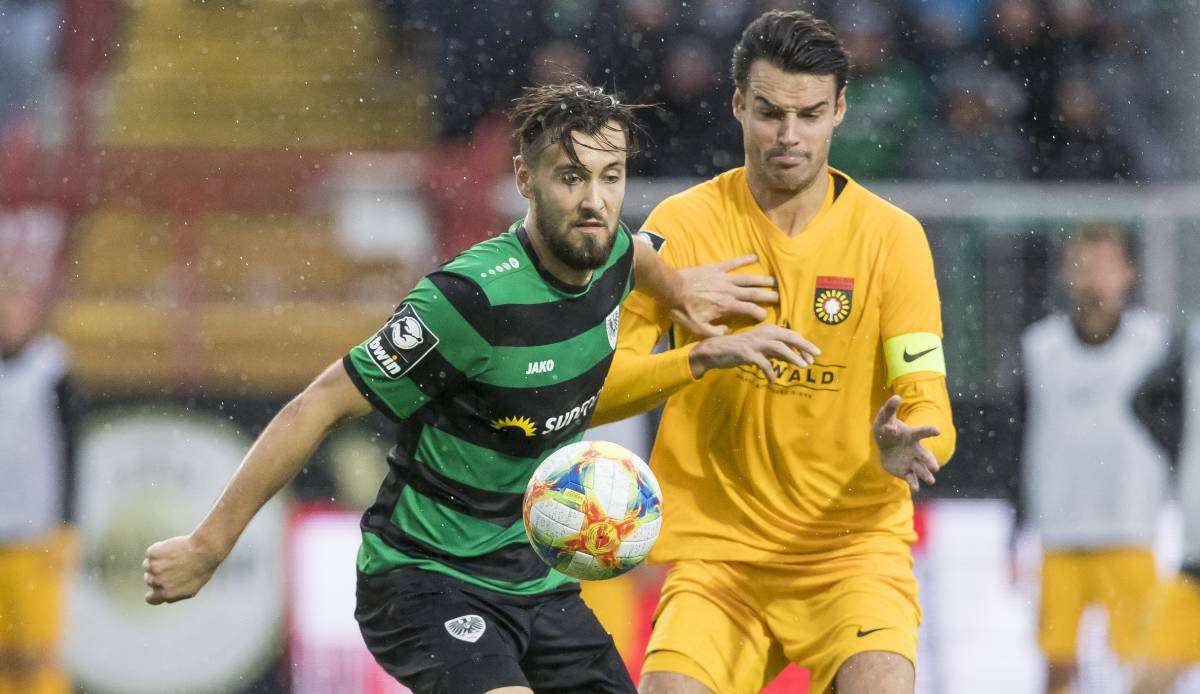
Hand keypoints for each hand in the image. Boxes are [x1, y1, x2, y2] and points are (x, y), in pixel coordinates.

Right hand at [143, 533, 226, 604]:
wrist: (204, 549)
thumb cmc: (202, 568)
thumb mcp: (192, 588)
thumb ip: (175, 595)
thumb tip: (164, 597)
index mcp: (167, 594)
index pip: (150, 599)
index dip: (152, 593)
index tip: (155, 588)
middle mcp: (158, 582)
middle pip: (149, 579)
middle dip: (159, 574)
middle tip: (175, 565)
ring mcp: (153, 568)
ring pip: (147, 566)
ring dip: (157, 562)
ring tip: (174, 557)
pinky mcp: (153, 554)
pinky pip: (151, 553)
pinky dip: (158, 550)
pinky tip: (172, 548)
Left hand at [669, 254, 778, 337]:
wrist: (671, 288)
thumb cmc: (683, 310)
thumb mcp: (697, 328)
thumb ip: (715, 333)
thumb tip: (728, 331)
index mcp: (727, 306)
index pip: (750, 310)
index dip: (759, 314)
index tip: (764, 317)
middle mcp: (730, 291)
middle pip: (754, 293)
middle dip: (768, 296)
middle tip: (780, 297)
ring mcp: (724, 278)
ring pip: (748, 278)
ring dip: (762, 279)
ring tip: (774, 281)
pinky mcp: (716, 268)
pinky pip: (733, 263)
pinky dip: (744, 259)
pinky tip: (755, 256)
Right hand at [689, 324, 819, 379]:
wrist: (715, 351)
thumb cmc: (740, 349)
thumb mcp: (761, 348)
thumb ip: (776, 351)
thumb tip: (795, 358)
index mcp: (768, 330)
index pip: (791, 335)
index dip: (804, 344)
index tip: (814, 355)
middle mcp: (763, 333)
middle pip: (789, 337)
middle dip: (804, 346)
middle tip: (816, 356)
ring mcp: (755, 343)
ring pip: (779, 347)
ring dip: (792, 356)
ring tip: (802, 366)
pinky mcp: (746, 353)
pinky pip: (763, 363)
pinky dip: (770, 371)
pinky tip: (772, 379)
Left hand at [872, 395, 940, 491]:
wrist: (884, 444)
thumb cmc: (887, 429)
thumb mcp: (885, 418)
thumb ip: (890, 409)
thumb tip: (896, 397)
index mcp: (912, 436)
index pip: (922, 432)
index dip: (929, 431)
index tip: (937, 430)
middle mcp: (915, 450)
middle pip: (924, 455)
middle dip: (930, 461)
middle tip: (935, 468)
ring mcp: (911, 461)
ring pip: (921, 469)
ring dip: (926, 475)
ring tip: (931, 480)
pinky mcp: (905, 471)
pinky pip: (911, 478)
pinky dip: (913, 484)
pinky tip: (915, 489)